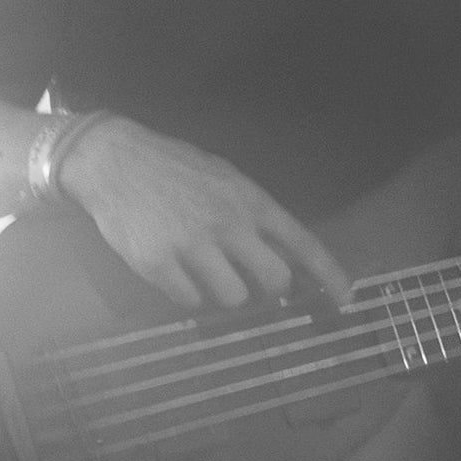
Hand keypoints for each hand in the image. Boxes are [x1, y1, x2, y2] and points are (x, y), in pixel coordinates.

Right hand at [59, 117, 351, 315]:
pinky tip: (176, 271)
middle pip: (274, 280)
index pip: (302, 242)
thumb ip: (253, 215)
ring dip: (224, 293)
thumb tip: (282, 255)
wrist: (113, 160)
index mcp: (249, 200)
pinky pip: (190, 301)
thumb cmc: (174, 168)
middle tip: (254, 283)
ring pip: (233, 297)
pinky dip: (188, 294)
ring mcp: (193, 246)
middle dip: (269, 290)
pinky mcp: (159, 264)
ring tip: (204, 271)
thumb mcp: (224, 179)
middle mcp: (228, 224)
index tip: (347, 299)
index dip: (329, 273)